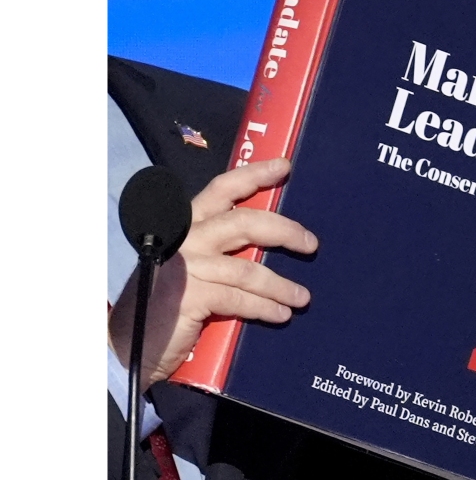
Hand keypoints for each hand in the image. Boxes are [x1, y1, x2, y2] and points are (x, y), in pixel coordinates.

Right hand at [108, 158, 316, 391]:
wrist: (127, 347)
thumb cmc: (165, 303)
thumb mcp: (191, 266)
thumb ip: (220, 249)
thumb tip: (268, 242)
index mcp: (185, 225)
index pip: (221, 189)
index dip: (254, 175)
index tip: (284, 166)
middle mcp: (184, 238)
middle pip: (244, 223)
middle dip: (284, 231)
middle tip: (311, 244)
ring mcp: (186, 267)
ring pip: (248, 269)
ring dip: (281, 285)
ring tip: (302, 297)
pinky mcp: (190, 296)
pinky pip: (240, 299)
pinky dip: (266, 307)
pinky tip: (281, 314)